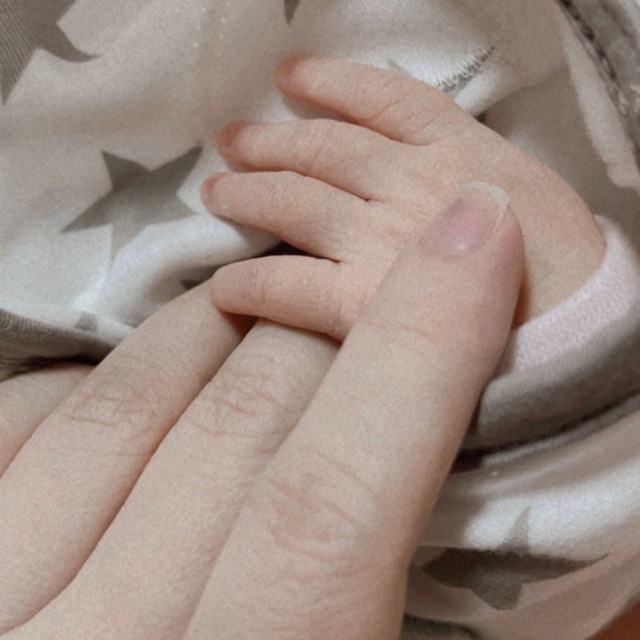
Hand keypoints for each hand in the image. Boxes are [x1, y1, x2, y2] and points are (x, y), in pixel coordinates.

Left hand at [1, 187, 521, 638]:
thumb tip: (421, 459)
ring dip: (220, 326)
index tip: (473, 235)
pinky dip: (104, 375)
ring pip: (125, 405)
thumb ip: (393, 613)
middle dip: (329, 332)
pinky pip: (23, 422)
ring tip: (266, 302)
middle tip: (367, 293)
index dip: (420, 351)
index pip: (332, 505)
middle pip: (236, 430)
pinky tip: (149, 367)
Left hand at [202, 57, 604, 339]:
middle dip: (271, 141)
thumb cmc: (568, 274)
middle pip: (323, 150)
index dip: (330, 84)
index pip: (381, 101)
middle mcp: (410, 183)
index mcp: (458, 151)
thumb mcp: (534, 196)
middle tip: (232, 140)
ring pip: (295, 204)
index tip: (291, 78)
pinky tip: (224, 286)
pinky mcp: (359, 304)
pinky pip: (288, 285)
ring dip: (248, 195)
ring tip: (215, 193)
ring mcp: (380, 240)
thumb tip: (443, 186)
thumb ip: (475, 180)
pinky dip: (250, 283)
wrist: (579, 339)